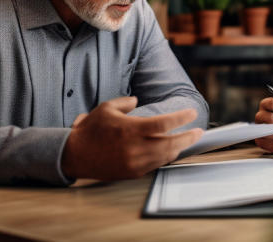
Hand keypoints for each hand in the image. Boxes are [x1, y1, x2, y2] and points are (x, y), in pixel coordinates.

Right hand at [60, 96, 202, 179]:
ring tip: (187, 140)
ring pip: (165, 157)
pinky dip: (165, 158)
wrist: (74, 155)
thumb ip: (125, 103)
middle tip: (198, 131)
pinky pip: (155, 165)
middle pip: (171, 144)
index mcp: (131, 130)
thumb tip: (137, 100)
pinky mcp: (132, 173)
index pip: (164, 124)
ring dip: (179, 148)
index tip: (191, 113)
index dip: (181, 119)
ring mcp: (135, 162)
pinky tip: (170, 151)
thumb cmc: (90, 130)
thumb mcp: (106, 108)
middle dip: (188, 137)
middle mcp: (135, 148)